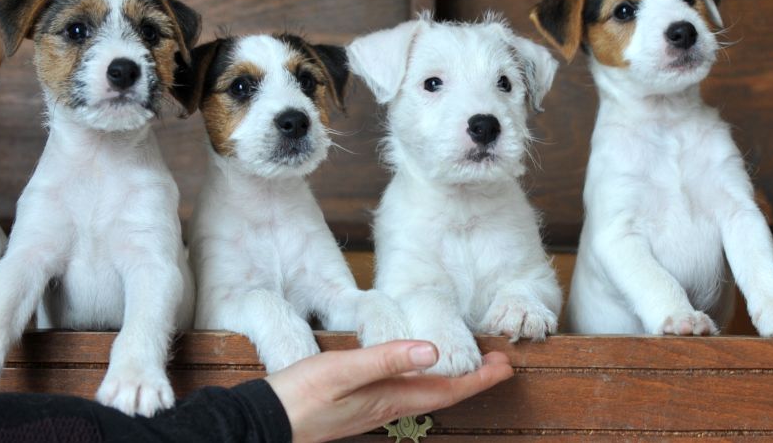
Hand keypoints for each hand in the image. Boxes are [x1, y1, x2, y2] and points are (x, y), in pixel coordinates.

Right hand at [265, 340, 512, 442]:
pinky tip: (416, 372)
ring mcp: (372, 408)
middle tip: (498, 362)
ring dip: (450, 380)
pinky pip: (403, 394)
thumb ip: (387, 359)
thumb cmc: (301, 395)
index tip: (506, 365)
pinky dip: (422, 382)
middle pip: (441, 394)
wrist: (267, 422)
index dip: (479, 378)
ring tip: (468, 365)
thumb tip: (434, 350)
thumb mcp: (343, 370)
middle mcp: (387, 407)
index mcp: (389, 398)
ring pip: (424, 395)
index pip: (447, 390)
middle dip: (472, 379)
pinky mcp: (358, 406)